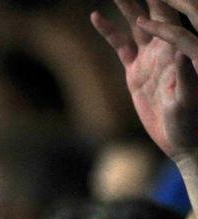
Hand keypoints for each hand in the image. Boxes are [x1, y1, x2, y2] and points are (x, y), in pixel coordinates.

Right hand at [92, 0, 197, 163]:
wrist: (183, 141)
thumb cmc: (192, 124)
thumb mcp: (189, 104)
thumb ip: (186, 80)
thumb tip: (180, 56)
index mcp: (185, 52)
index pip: (172, 26)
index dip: (160, 19)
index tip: (145, 12)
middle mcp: (169, 48)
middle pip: (159, 11)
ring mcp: (152, 56)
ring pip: (138, 22)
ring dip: (128, 4)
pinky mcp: (136, 69)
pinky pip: (121, 45)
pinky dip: (109, 31)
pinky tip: (95, 17)